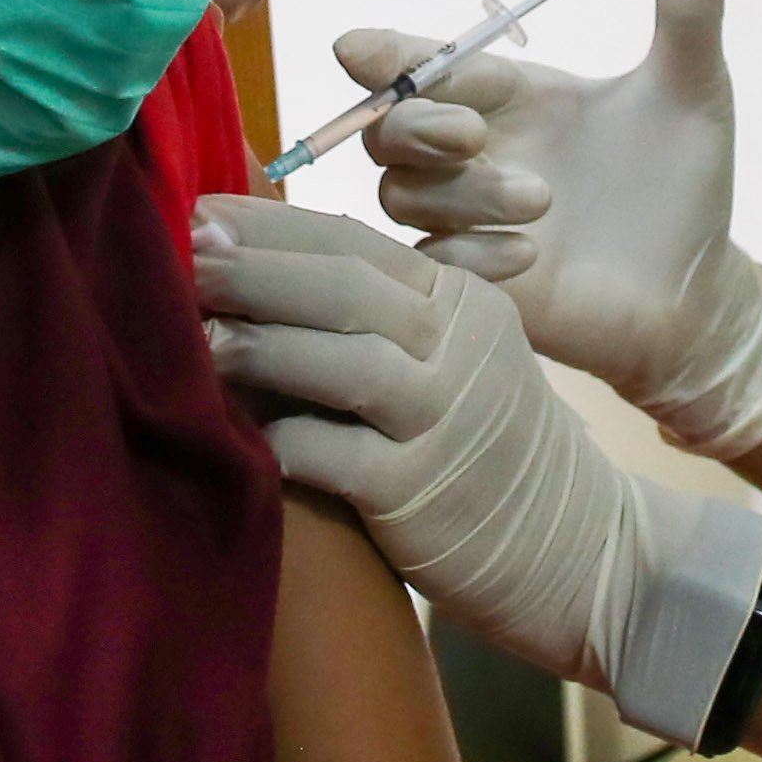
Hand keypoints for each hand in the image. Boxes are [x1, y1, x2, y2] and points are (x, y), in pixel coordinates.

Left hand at [195, 197, 761, 743]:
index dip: (272, 225)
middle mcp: (461, 349)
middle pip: (349, 288)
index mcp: (462, 303)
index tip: (198, 210)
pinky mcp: (425, 495)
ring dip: (262, 344)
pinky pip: (340, 456)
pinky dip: (283, 439)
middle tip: (182, 251)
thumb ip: (377, 319)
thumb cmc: (486, 451)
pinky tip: (237, 432)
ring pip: (346, 362)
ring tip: (193, 334)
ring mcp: (447, 421)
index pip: (356, 244)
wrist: (578, 551)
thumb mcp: (454, 362)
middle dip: (257, 267)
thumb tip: (249, 275)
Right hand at [348, 0, 761, 458]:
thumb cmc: (684, 181)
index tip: (361, 51)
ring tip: (542, 202)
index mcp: (510, 96)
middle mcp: (475, 154)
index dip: (384, 54)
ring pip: (403, 196)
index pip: (422, 63)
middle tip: (475, 135)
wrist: (700, 287)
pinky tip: (531, 256)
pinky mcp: (476, 286)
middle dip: (414, 123)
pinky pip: (432, 265)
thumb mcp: (694, 89)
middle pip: (387, 129)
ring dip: (461, 193)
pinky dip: (470, 256)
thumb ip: (689, 7)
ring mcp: (468, 222)